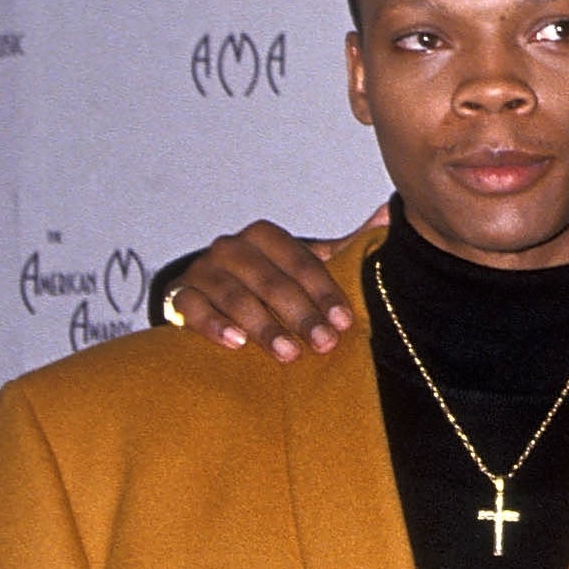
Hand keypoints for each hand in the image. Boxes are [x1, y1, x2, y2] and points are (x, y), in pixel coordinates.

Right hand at [161, 202, 388, 358]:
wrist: (211, 294)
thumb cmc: (269, 280)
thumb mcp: (306, 264)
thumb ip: (345, 247)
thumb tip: (389, 215)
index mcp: (266, 237)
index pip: (301, 262)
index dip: (324, 292)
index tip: (344, 322)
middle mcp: (232, 248)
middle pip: (270, 281)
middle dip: (299, 314)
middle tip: (323, 344)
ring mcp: (203, 271)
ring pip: (233, 295)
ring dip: (262, 325)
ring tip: (286, 353)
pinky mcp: (179, 295)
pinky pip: (192, 308)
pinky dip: (214, 324)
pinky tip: (236, 343)